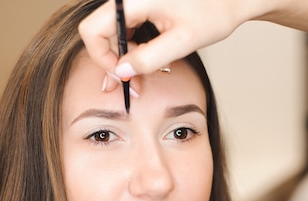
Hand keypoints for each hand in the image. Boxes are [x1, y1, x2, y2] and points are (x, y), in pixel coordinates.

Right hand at [78, 0, 258, 80]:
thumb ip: (149, 58)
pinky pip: (127, 30)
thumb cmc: (214, 13)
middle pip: (101, 33)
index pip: (93, 30)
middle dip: (115, 62)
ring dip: (125, 59)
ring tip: (145, 76)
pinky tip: (150, 62)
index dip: (102, 58)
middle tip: (134, 86)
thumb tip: (121, 71)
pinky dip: (134, 49)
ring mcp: (135, 1)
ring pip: (113, 34)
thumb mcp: (182, 42)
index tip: (122, 77)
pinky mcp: (143, 6)